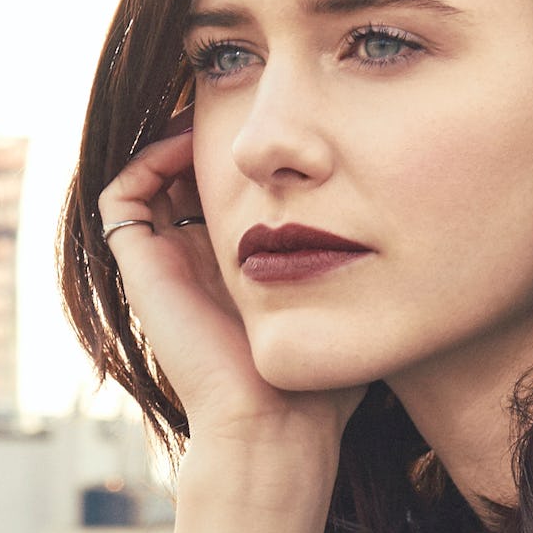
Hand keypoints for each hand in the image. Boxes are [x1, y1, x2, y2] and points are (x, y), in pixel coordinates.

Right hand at [98, 115, 365, 449]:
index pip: (234, 193)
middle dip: (214, 136)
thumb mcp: (348, 311)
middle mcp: (196, 263)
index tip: (291, 135)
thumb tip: (411, 236)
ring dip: (178, 138)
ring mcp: (165, 265)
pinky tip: (191, 143)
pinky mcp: (141, 269)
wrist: (272, 426)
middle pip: (190, 178)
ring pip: (151, 179)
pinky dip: (147, 159)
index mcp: (239, 271)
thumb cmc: (318, 386)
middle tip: (243, 105)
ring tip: (215, 113)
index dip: (254, 158)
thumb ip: (366, 275)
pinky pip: (120, 197)